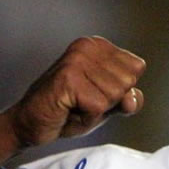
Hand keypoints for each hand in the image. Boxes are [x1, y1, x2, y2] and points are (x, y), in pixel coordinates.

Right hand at [8, 36, 145, 147]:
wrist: (31, 123)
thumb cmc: (69, 112)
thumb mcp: (107, 106)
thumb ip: (127, 100)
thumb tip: (131, 99)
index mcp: (98, 45)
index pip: (137, 68)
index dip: (120, 91)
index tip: (94, 93)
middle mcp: (87, 46)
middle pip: (128, 82)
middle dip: (109, 102)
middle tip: (82, 102)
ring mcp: (77, 60)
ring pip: (115, 95)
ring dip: (97, 111)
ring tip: (75, 106)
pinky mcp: (69, 78)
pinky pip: (98, 107)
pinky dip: (87, 118)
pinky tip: (68, 111)